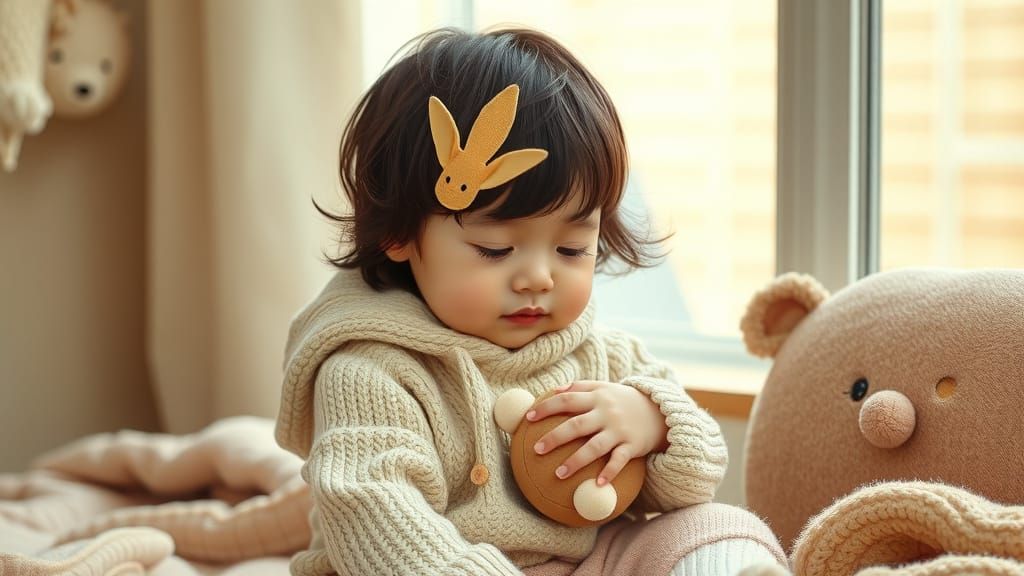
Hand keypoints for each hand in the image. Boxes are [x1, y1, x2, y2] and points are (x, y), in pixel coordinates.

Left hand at [527, 380, 668, 485]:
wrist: (658, 411)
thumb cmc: (622, 400)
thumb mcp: (603, 388)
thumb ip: (579, 387)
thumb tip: (553, 391)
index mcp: (596, 397)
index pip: (566, 400)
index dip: (546, 407)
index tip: (528, 418)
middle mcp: (606, 413)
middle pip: (576, 425)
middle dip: (555, 437)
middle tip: (536, 450)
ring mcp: (619, 430)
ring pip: (595, 447)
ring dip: (576, 461)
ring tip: (558, 474)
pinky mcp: (632, 446)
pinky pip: (619, 461)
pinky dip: (609, 473)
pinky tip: (597, 485)